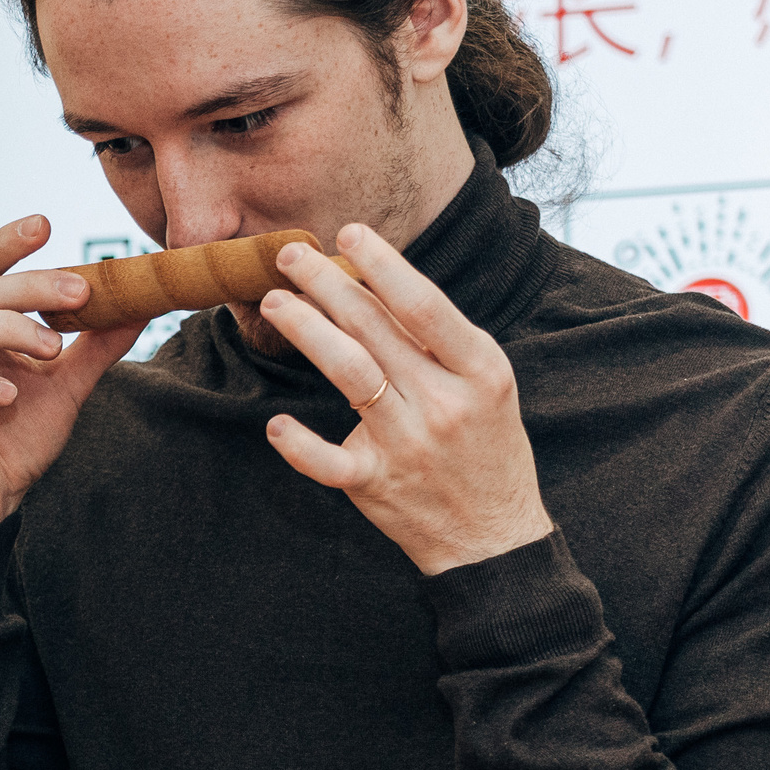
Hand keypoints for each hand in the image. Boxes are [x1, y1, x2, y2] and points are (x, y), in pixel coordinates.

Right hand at [0, 216, 145, 532]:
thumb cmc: (14, 441)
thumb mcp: (65, 386)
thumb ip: (95, 345)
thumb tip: (139, 301)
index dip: (5, 244)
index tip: (46, 224)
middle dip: (29, 288)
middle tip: (80, 294)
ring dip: (6, 329)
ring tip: (52, 349)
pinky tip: (9, 396)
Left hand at [257, 225, 551, 574]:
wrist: (493, 537)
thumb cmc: (486, 447)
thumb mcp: (486, 386)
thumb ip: (439, 342)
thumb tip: (378, 283)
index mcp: (480, 370)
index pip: (424, 305)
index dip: (383, 265)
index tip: (349, 233)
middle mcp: (445, 403)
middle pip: (376, 330)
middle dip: (327, 284)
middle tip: (288, 255)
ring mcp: (408, 445)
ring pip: (350, 374)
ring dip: (308, 333)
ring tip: (277, 303)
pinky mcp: (377, 485)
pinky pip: (328, 461)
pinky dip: (299, 444)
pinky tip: (276, 424)